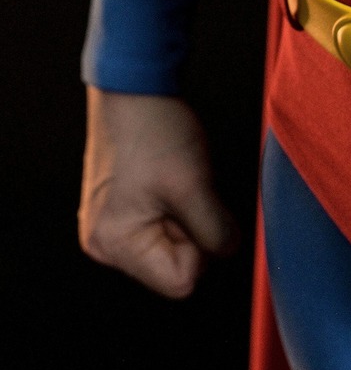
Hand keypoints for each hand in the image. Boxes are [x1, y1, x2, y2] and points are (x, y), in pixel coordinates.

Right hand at [79, 87, 238, 298]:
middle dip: (191, 231)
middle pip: (173, 266)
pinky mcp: (118, 212)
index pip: (181, 282)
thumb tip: (228, 251)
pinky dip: (174, 207)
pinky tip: (166, 179)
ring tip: (173, 180)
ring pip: (170, 246)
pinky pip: (160, 227)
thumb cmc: (156, 130)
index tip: (193, 206)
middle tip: (182, 189)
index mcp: (115, 244)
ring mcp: (108, 229)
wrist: (134, 88)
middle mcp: (103, 245)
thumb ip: (215, 231)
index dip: (201, 248)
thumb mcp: (195, 185)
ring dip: (183, 217)